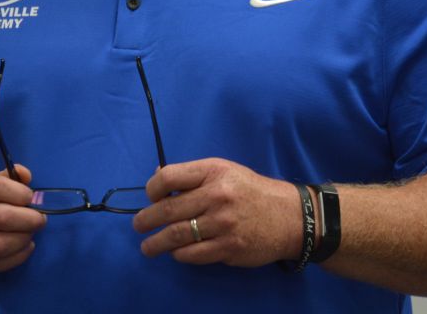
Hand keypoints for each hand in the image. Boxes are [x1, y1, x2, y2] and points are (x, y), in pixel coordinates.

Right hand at [0, 164, 45, 275]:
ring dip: (25, 237)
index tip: (30, 197)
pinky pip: (3, 263)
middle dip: (30, 218)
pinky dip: (21, 254)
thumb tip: (26, 175)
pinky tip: (24, 245)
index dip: (20, 192)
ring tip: (30, 231)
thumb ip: (8, 176)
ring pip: (3, 244)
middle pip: (3, 218)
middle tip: (40, 218)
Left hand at [131, 158, 301, 266]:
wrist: (289, 217)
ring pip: (176, 236)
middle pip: (168, 210)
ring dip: (156, 243)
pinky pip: (193, 254)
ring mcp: (223, 224)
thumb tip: (157, 180)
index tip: (150, 197)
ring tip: (148, 247)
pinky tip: (176, 253)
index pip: (169, 177)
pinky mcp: (229, 248)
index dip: (152, 189)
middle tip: (138, 226)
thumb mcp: (224, 171)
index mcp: (213, 172)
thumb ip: (192, 176)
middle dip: (146, 220)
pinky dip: (179, 255)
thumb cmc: (251, 191)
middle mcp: (217, 196)